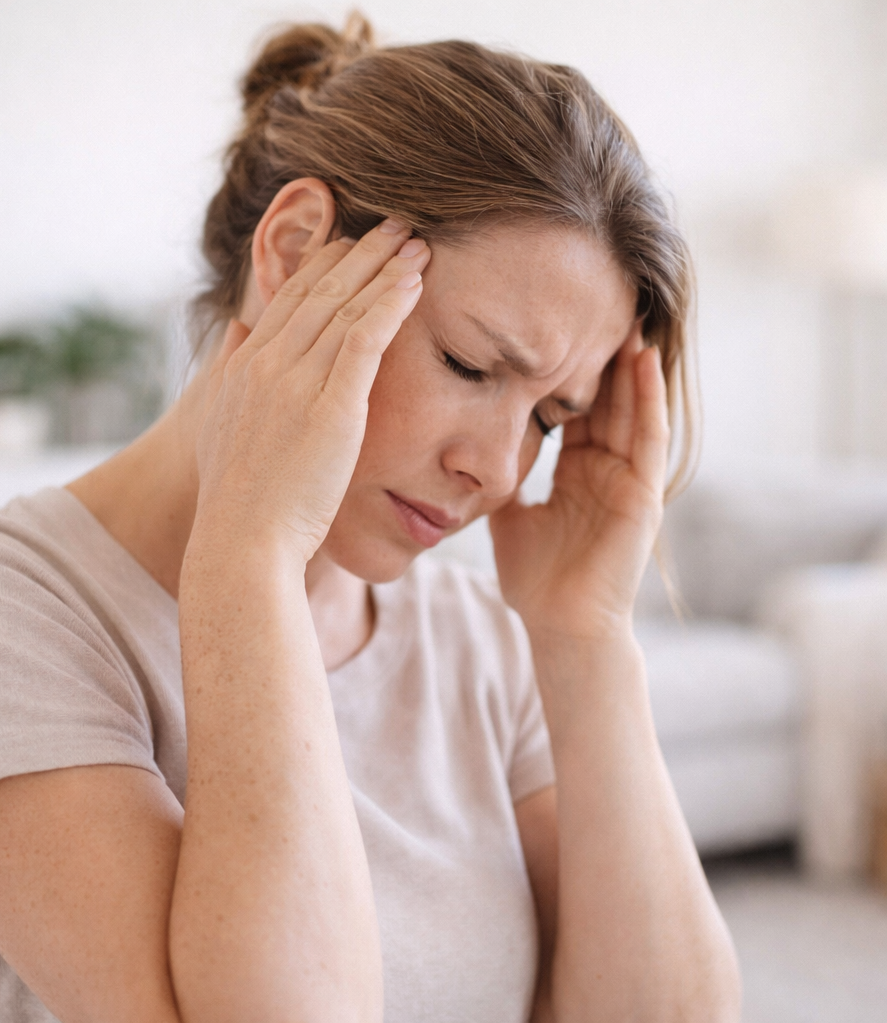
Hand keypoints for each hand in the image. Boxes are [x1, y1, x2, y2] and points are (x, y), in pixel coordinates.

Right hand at [192, 220, 428, 564]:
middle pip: (321, 290)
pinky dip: (390, 304)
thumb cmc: (236, 494)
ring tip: (417, 240)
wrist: (242, 540)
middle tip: (396, 223)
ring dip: (385, 267)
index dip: (325, 263)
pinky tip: (414, 281)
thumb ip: (228, 371)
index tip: (352, 240)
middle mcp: (267, 362)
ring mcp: (297, 382)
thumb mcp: (218, 423)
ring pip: (346, 306)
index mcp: (245, 365)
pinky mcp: (331, 407)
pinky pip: (365, 339)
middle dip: (362, 251)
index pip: (290, 297)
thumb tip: (236, 329)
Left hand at [489, 325, 668, 638]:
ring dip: (630, 363)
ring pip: (630, 408)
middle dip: (599, 355)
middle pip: (603, 399)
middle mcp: (605, 469)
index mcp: (576, 472)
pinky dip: (647, 398)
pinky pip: (647, 436)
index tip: (549, 327)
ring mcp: (627, 480)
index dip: (565, 369)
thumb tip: (470, 455)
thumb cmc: (536, 580)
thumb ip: (501, 485)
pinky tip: (643, 359)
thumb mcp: (509, 519)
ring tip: (625, 313)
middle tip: (592, 303)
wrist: (560, 626)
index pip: (572, 408)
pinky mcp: (643, 494)